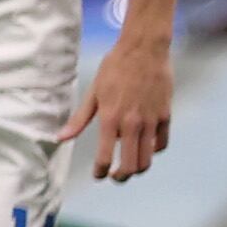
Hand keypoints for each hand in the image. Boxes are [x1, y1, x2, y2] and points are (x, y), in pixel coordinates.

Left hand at [64, 33, 173, 181]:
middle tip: (115, 176)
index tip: (98, 175)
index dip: (101, 171)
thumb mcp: (92, 93)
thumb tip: (61, 138)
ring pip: (148, 158)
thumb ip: (79, 119)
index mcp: (111, 118)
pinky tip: (145, 147)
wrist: (144, 50)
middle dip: (121, 176)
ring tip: (130, 167)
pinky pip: (162, 143)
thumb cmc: (114, 68)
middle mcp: (132, 123)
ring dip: (138, 168)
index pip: (106, 157)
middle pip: (132, 165)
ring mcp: (151, 121)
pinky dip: (153, 150)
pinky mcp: (165, 115)